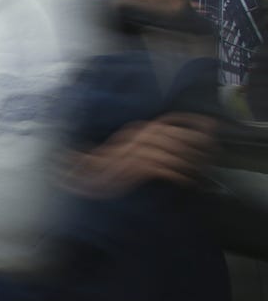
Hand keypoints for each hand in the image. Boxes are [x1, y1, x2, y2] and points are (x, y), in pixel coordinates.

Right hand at [65, 112, 216, 196]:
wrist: (89, 179)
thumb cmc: (112, 167)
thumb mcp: (132, 149)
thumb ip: (151, 143)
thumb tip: (180, 147)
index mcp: (138, 129)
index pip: (170, 120)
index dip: (192, 122)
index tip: (210, 127)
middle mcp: (138, 136)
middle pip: (175, 136)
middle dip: (196, 144)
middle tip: (210, 154)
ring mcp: (135, 150)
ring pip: (171, 152)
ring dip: (188, 163)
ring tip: (197, 172)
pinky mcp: (134, 166)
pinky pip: (163, 168)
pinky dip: (177, 175)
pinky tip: (185, 181)